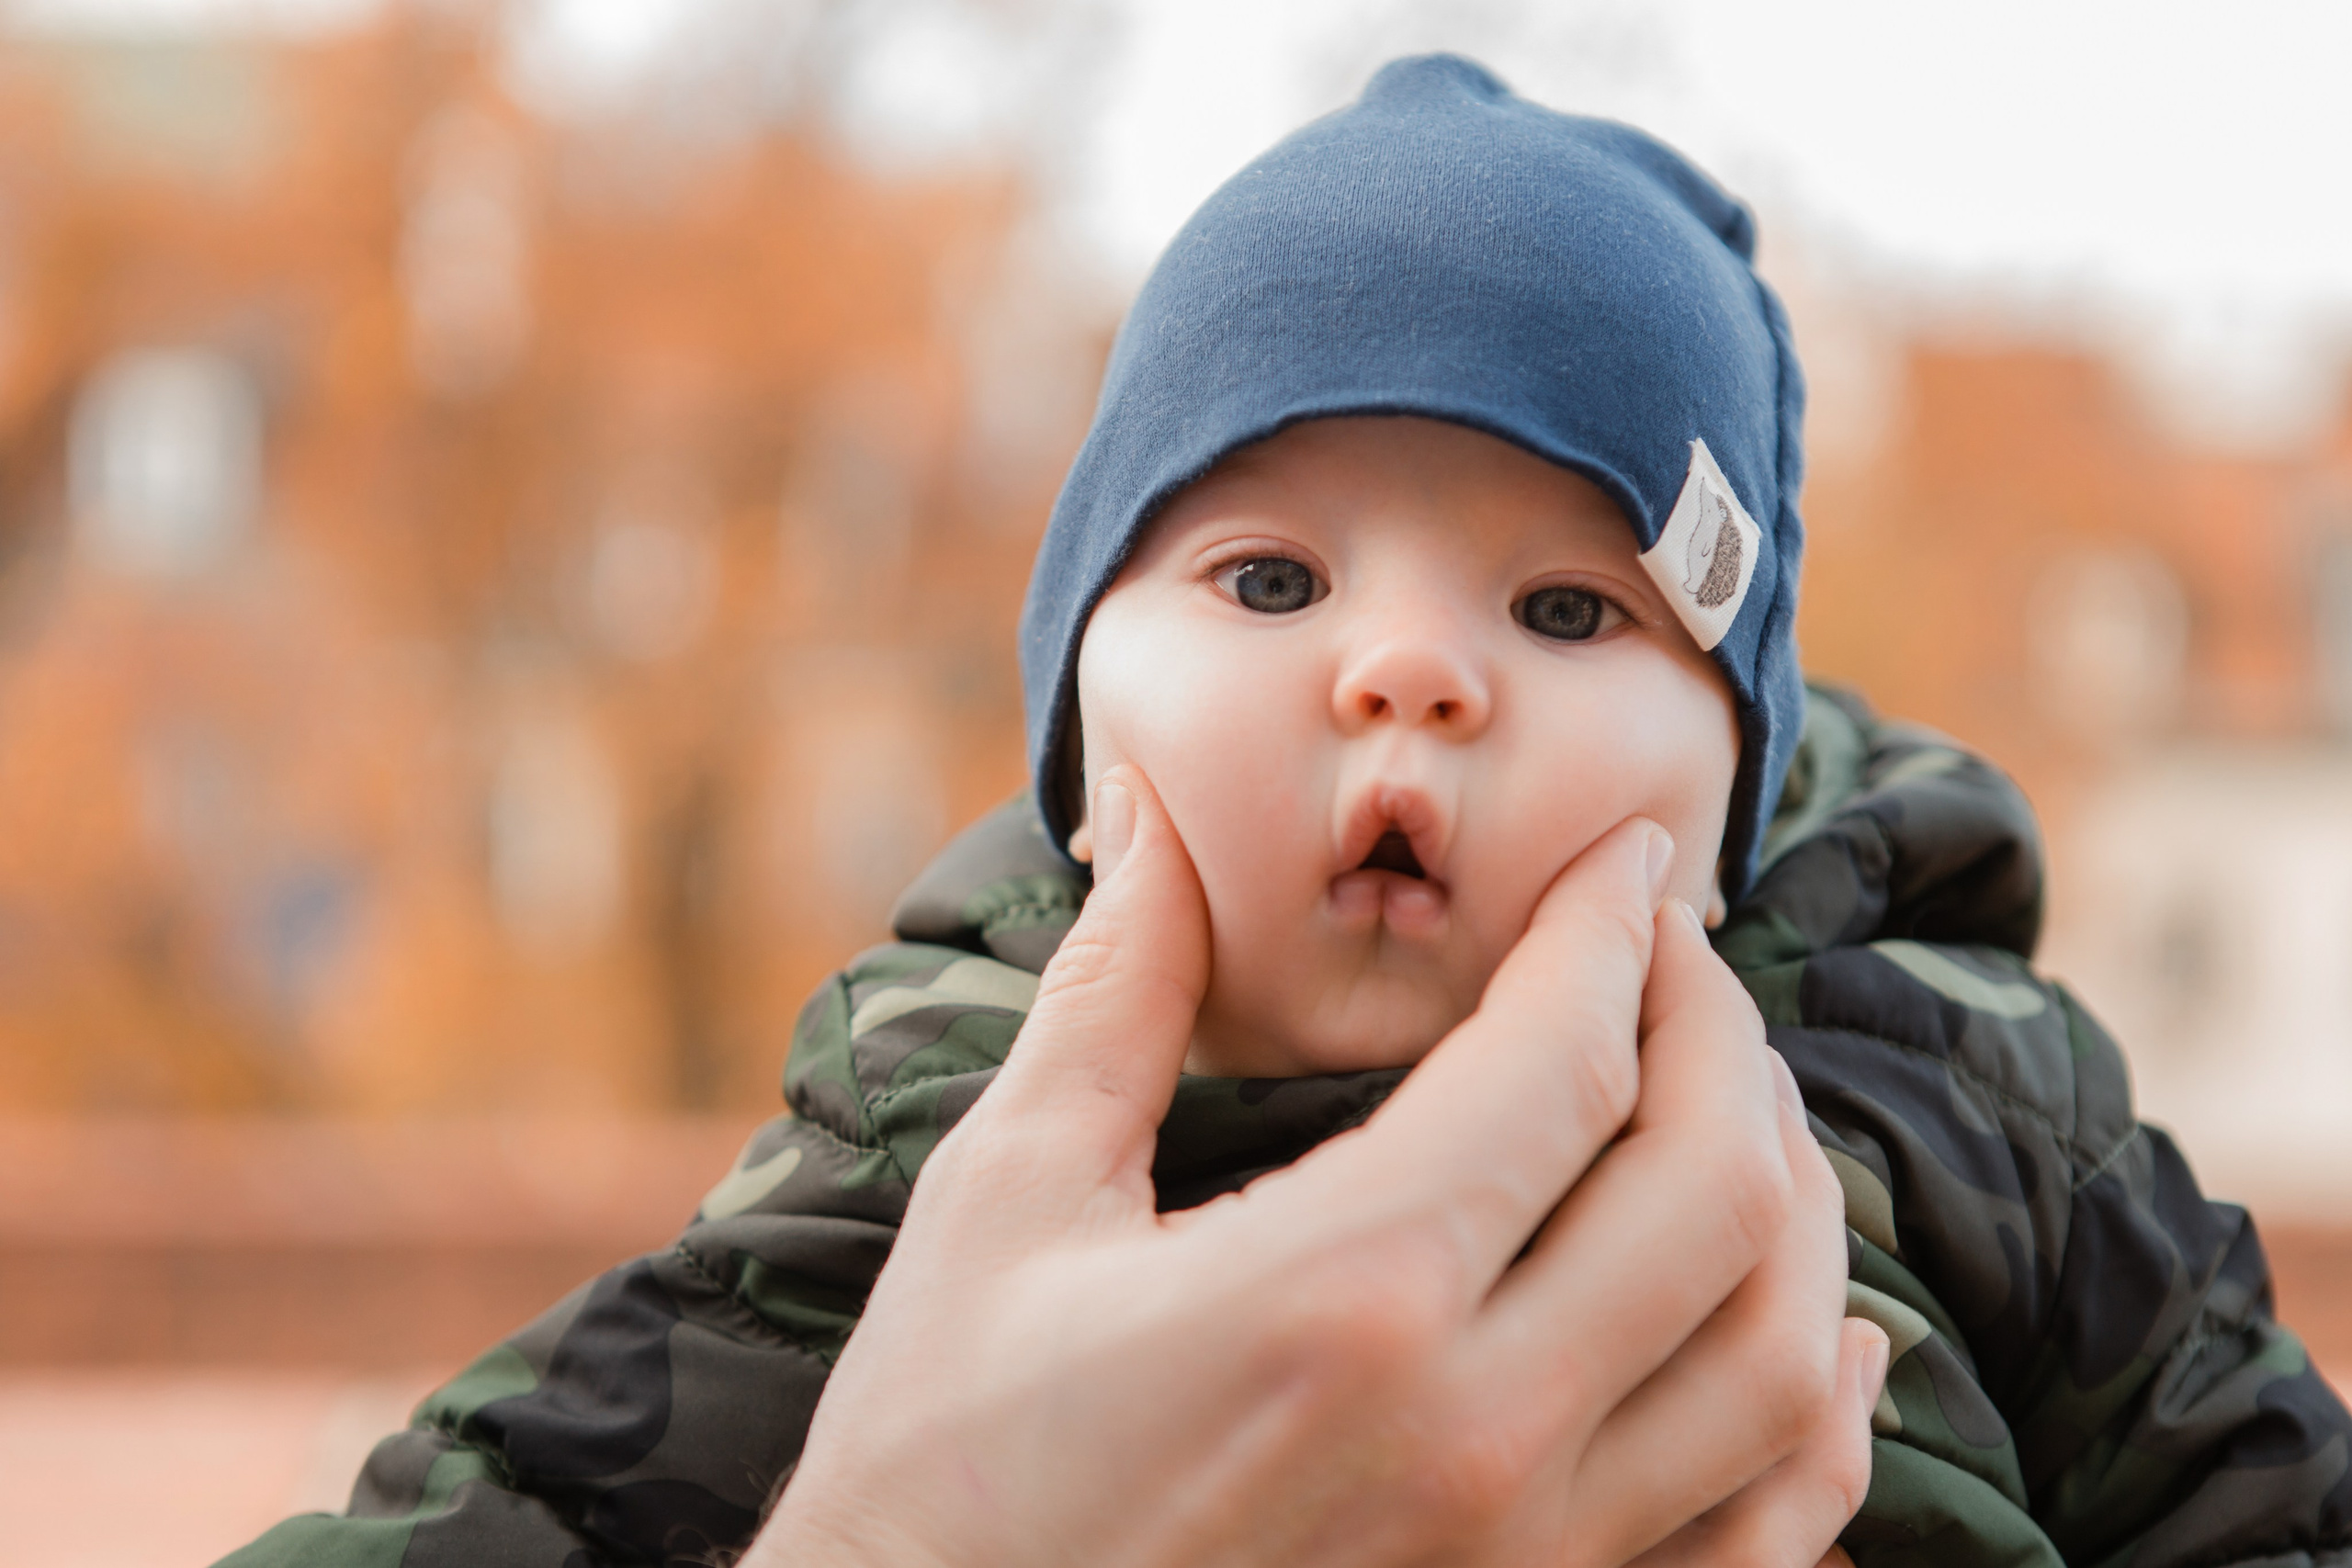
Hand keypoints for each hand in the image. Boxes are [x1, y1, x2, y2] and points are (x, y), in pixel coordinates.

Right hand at [751, 767, 1861, 1567]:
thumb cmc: (940, 1463)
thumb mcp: (1005, 1205)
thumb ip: (1114, 998)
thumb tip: (1162, 825)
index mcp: (1338, 1294)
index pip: (1561, 1062)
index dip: (1610, 930)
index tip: (1624, 861)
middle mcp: (1474, 1432)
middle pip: (1711, 1186)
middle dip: (1719, 1033)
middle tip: (1669, 958)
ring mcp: (1528, 1563)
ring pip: (1774, 1354)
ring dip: (1793, 1198)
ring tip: (1737, 1107)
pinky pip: (1766, 1531)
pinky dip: (1823, 1417)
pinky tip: (1821, 1334)